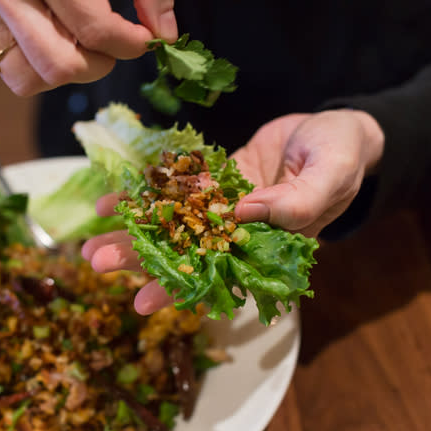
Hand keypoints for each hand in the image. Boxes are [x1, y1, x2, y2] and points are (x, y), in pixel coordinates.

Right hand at [0, 0, 176, 95]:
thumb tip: (165, 35)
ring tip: (75, 42)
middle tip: (108, 48)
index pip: (95, 30)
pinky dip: (29, 58)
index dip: (129, 44)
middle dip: (97, 66)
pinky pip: (1, 65)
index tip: (142, 41)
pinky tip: (42, 29)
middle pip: (59, 65)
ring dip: (61, 71)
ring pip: (26, 79)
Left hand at [82, 109, 384, 314]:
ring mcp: (220, 207)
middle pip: (183, 252)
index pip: (218, 276)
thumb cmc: (341, 153)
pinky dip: (144, 196)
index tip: (143, 302)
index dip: (181, 290)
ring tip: (89, 242)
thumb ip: (296, 202)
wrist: (331, 127)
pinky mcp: (210, 182)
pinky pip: (173, 190)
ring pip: (171, 224)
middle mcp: (237, 233)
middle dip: (140, 260)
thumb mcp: (329, 174)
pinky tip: (111, 202)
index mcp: (266, 246)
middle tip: (97, 263)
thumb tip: (243, 214)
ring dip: (132, 231)